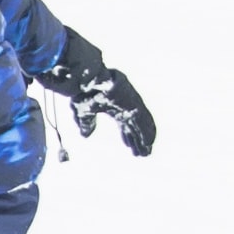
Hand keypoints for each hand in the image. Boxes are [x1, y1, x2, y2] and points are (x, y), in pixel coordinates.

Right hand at [50, 42, 158, 157]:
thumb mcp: (83, 112)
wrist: (89, 80)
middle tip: (142, 153)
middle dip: (137, 140)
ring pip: (140, 124)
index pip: (124, 124)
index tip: (130, 147)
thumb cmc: (84, 92)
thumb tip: (85, 135)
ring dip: (144, 138)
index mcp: (114, 106)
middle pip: (134, 126)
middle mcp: (125, 105)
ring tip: (147, 152)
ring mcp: (131, 103)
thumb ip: (86, 123)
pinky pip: (144, 120)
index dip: (127, 136)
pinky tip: (150, 142)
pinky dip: (147, 131)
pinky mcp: (135, 103)